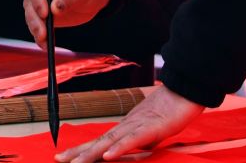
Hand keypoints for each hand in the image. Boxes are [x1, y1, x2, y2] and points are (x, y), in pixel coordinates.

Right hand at [23, 0, 112, 47]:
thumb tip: (54, 9)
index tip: (45, 13)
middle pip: (30, 3)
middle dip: (35, 19)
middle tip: (43, 33)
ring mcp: (40, 3)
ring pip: (31, 17)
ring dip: (36, 30)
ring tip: (45, 43)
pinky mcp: (44, 17)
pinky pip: (39, 27)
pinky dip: (41, 37)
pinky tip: (46, 46)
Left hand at [55, 84, 198, 161]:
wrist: (186, 89)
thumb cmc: (172, 108)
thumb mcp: (155, 131)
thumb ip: (145, 140)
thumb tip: (141, 148)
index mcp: (127, 127)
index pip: (101, 141)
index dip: (82, 149)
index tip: (65, 157)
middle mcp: (127, 126)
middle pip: (99, 141)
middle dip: (79, 152)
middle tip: (59, 159)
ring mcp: (137, 125)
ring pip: (110, 141)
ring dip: (92, 153)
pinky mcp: (151, 127)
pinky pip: (133, 139)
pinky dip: (119, 148)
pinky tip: (107, 155)